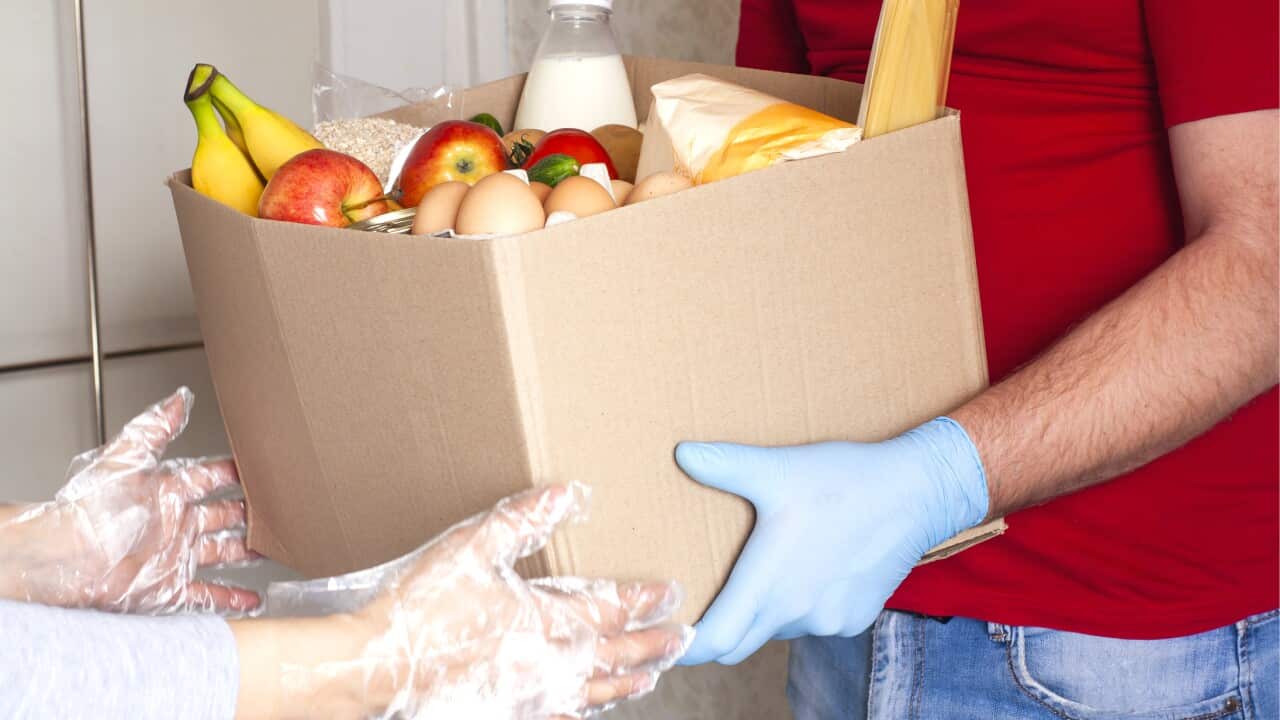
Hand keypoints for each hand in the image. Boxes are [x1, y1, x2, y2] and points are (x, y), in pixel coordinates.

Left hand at [0, 388, 259, 613]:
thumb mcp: (127, 458)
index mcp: (167, 493)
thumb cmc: (90, 509)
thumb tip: (179, 399)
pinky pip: (206, 595)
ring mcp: (174, 557)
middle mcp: (173, 524)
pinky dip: (231, 599)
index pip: (208, 478)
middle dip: (248, 513)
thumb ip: (156, 428)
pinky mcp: (169, 588)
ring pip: (221, 553)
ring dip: (245, 552)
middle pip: (222, 516)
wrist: (65, 558)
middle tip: (274, 510)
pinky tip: (251, 600)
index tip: (256, 468)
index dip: (232, 472)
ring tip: (270, 549)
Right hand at [262, 485, 693, 719]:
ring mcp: (529, 693)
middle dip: (652, 646)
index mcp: (546, 622)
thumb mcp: (473, 546)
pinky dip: (585, 709)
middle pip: (615, 656)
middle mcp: (548, 663)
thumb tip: (569, 492)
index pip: (610, 611)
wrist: (377, 664)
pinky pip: (560, 714)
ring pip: (594, 691)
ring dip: (628, 681)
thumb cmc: (423, 604)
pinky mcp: (506, 710)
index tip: (671, 593)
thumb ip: (524, 518)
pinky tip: (589, 709)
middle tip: (684, 639)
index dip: (644, 601)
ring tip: (653, 676)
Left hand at [674, 418, 988, 664]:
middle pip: (739, 644)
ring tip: (763, 573)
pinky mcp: (855, 619)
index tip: (672, 634)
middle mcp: (796, 613)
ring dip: (764, 614)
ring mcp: (828, 621)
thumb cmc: (844, 480)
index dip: (688, 644)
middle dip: (719, 633)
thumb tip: (683, 453)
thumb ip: (725, 465)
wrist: (916, 493)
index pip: (715, 641)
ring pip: (777, 632)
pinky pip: (814, 624)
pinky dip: (802, 608)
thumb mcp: (778, 469)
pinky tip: (807, 571)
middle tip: (705, 608)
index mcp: (768, 583)